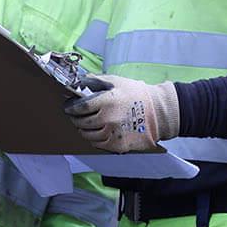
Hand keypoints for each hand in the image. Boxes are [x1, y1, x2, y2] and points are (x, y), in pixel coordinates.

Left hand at [63, 76, 179, 153]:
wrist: (157, 112)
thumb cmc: (137, 94)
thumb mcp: (116, 81)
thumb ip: (95, 81)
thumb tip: (77, 82)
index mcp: (107, 100)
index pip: (80, 107)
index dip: (71, 107)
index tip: (68, 107)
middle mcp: (109, 118)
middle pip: (81, 122)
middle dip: (75, 118)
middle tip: (76, 115)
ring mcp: (112, 133)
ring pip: (87, 135)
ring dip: (83, 129)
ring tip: (86, 124)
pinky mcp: (117, 145)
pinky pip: (97, 144)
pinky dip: (93, 139)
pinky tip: (97, 132)